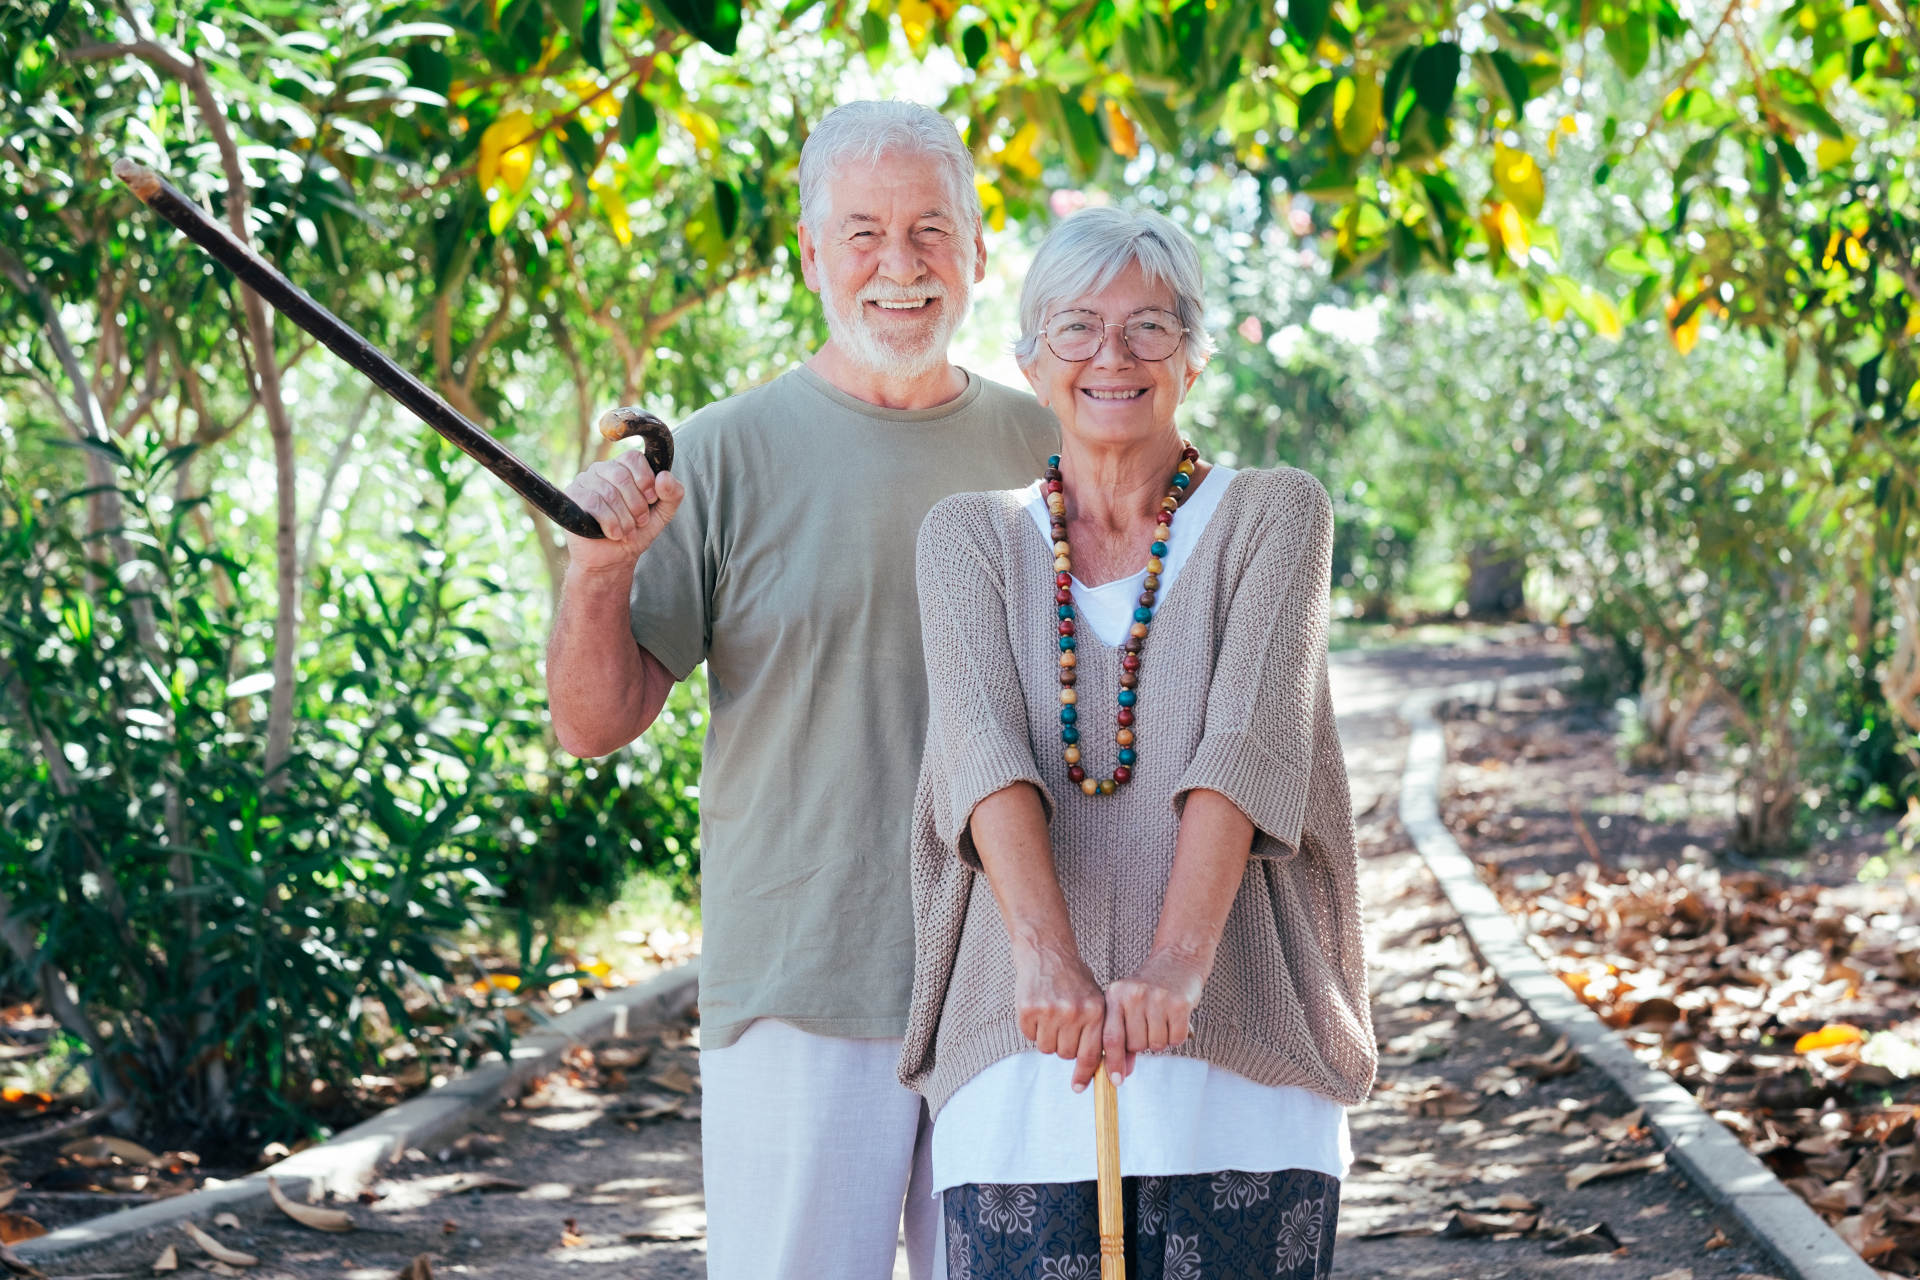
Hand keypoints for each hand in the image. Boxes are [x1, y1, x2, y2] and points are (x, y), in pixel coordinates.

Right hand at [562, 450, 685, 577]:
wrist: (612, 559)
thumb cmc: (636, 532)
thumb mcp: (663, 514)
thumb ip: (673, 494)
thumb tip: (664, 476)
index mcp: (623, 467)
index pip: (633, 457)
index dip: (645, 479)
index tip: (651, 500)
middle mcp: (602, 470)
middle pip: (621, 475)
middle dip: (636, 504)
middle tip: (640, 522)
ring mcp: (584, 481)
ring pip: (608, 492)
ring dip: (624, 518)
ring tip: (628, 532)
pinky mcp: (572, 497)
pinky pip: (593, 503)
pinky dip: (609, 522)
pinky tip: (614, 534)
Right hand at [1012, 942, 1107, 1092]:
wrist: (1046, 951)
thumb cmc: (1073, 978)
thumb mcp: (1094, 999)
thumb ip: (1097, 1030)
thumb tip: (1102, 1065)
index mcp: (1095, 1011)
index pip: (1091, 1055)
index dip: (1085, 1074)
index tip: (1079, 1088)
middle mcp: (1074, 1012)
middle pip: (1066, 1054)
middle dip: (1063, 1046)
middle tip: (1062, 1026)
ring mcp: (1050, 1011)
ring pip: (1047, 1048)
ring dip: (1047, 1038)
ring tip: (1050, 1016)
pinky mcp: (1028, 1009)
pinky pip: (1030, 1036)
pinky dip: (1032, 1028)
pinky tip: (1037, 1009)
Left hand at [1102, 948, 1207, 1083]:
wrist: (1178, 958)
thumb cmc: (1149, 987)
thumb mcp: (1128, 1005)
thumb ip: (1122, 1037)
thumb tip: (1120, 1073)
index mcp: (1115, 995)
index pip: (1111, 1038)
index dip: (1112, 1063)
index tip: (1115, 1081)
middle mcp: (1134, 995)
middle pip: (1136, 1045)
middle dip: (1143, 1044)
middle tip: (1149, 1025)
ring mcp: (1157, 998)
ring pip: (1156, 1045)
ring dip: (1161, 1039)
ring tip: (1161, 1019)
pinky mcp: (1180, 1003)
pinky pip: (1176, 1039)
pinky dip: (1177, 1036)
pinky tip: (1175, 1018)